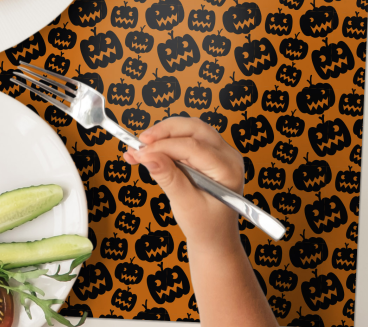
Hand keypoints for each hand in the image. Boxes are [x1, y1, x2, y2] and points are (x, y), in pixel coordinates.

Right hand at [124, 117, 242, 249]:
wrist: (214, 237)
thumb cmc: (205, 226)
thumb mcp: (185, 204)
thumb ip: (168, 178)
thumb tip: (147, 156)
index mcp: (228, 169)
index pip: (193, 147)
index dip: (163, 147)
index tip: (139, 152)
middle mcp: (227, 155)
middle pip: (193, 128)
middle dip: (164, 132)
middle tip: (140, 141)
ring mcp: (218, 151)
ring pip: (188, 129)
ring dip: (162, 134)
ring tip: (140, 146)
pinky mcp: (206, 152)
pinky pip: (184, 138)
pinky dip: (164, 141)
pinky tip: (146, 150)